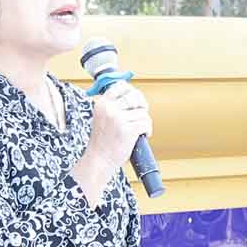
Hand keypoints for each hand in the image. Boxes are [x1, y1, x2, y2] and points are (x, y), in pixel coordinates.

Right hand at [72, 82, 152, 203]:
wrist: (99, 160)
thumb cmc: (102, 142)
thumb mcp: (101, 118)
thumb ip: (113, 106)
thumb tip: (133, 96)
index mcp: (101, 103)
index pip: (120, 86)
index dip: (132, 92)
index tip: (136, 100)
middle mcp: (109, 108)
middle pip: (134, 96)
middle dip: (142, 105)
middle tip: (142, 113)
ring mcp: (118, 118)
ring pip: (142, 112)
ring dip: (145, 121)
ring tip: (139, 130)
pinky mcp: (127, 130)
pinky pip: (146, 123)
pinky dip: (147, 130)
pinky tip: (143, 135)